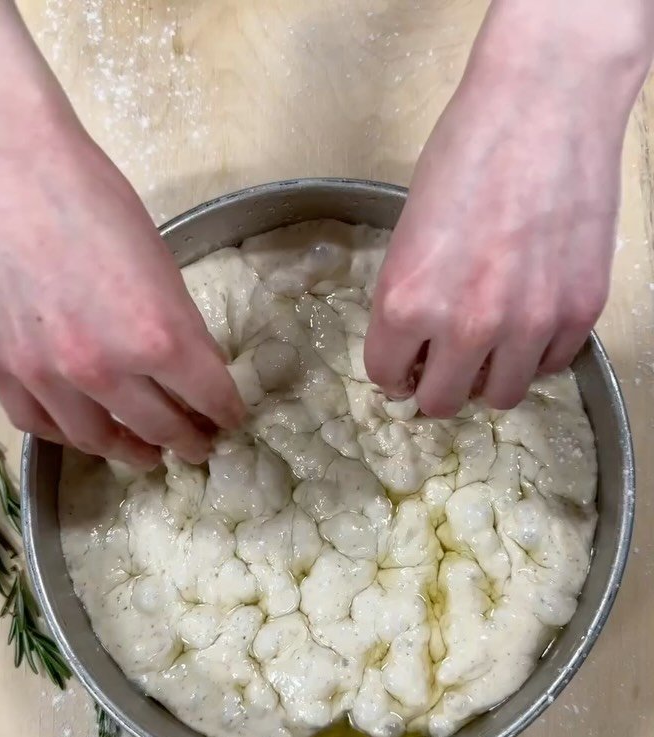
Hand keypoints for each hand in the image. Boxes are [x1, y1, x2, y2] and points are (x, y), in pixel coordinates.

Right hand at [0, 6, 242, 463]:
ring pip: (97, 440)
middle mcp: (104, 369)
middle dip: (188, 441)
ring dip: (131, 452)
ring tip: (148, 455)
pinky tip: (84, 434)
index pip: (210, 398)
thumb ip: (178, 325)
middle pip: (160, 428)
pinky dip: (68, 436)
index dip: (226, 412)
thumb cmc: (91, 194)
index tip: (231, 419)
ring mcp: (46, 374)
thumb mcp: (161, 261)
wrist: (2, 161)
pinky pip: (38, 424)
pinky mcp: (1, 366)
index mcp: (158, 337)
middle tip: (199, 445)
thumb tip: (191, 367)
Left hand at [365, 0, 653, 415]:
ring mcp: (528, 324)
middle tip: (444, 362)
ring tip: (490, 345)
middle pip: (441, 404)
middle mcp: (466, 326)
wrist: (545, 105)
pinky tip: (530, 319)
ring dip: (488, 378)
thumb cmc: (467, 153)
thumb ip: (407, 300)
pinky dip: (536, 354)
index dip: (394, 370)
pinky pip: (549, 367)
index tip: (404, 362)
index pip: (387, 377)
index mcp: (408, 302)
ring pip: (500, 398)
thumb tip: (412, 349)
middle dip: (436, 385)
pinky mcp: (578, 313)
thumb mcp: (409, 233)